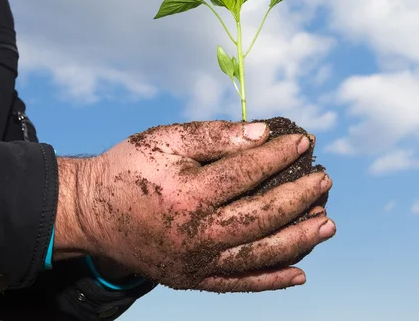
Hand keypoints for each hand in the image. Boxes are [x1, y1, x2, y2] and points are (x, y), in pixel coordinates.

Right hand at [53, 121, 334, 291]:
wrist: (90, 212)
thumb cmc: (128, 168)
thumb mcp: (165, 139)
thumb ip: (214, 134)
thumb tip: (262, 134)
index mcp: (188, 195)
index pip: (247, 173)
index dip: (279, 155)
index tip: (305, 142)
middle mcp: (195, 235)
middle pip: (262, 217)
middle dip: (300, 197)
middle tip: (325, 180)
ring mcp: (195, 263)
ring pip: (259, 254)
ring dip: (298, 240)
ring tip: (327, 224)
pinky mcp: (191, 278)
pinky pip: (238, 284)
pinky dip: (271, 280)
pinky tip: (300, 273)